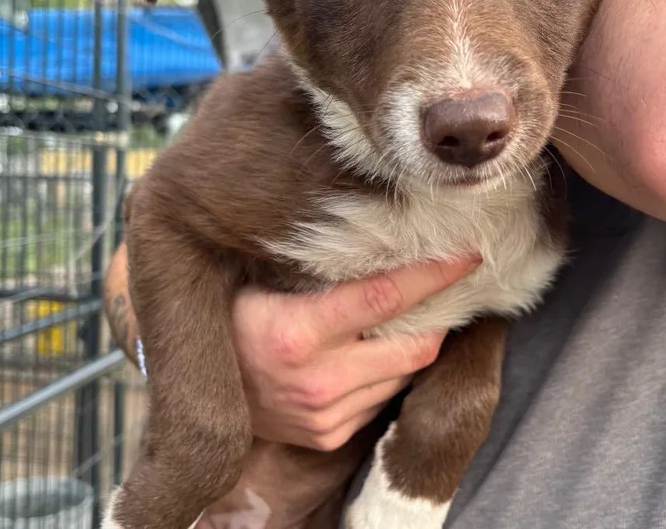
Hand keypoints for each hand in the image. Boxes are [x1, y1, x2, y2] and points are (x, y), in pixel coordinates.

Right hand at [233, 254, 480, 450]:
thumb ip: (316, 266)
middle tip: (449, 284)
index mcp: (297, 333)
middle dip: (442, 314)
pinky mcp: (328, 435)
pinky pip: (383, 397)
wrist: (198, 384)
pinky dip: (391, 369)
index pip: (385, 297)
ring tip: (413, 312)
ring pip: (404, 372)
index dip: (433, 273)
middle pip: (414, 346)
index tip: (468, 254)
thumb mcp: (264, 280)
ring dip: (417, 341)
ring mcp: (325, 416)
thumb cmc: (231, 316)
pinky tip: (376, 346)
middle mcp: (317, 382)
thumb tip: (377, 231)